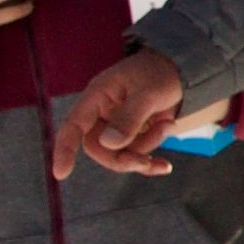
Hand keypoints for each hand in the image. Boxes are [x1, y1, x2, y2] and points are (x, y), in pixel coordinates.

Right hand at [49, 49, 190, 179]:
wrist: (182, 70)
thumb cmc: (160, 73)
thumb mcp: (149, 92)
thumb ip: (130, 117)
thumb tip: (109, 144)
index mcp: (97, 97)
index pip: (73, 126)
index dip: (64, 149)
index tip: (61, 173)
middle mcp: (103, 114)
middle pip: (98, 148)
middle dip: (122, 158)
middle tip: (146, 161)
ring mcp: (117, 126)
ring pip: (120, 154)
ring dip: (145, 149)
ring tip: (168, 124)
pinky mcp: (134, 135)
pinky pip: (135, 156)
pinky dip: (149, 162)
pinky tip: (164, 166)